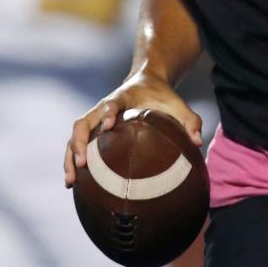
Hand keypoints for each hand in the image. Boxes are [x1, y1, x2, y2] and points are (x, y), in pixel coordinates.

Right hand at [63, 72, 202, 187]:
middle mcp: (103, 108)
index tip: (108, 126)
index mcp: (122, 98)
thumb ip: (189, 120)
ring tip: (70, 183)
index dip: (107, 113)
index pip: (110, 104)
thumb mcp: (177, 103)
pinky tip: (74, 185)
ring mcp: (95, 119)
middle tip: (82, 164)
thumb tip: (198, 142)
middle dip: (78, 143)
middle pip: (81, 123)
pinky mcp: (94, 130)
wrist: (146, 81)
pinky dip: (73, 162)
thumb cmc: (161, 95)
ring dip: (70, 158)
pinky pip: (78, 145)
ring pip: (75, 137)